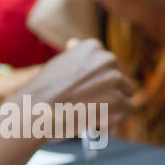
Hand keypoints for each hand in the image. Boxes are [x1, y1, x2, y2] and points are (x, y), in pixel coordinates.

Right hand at [20, 38, 137, 137]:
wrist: (37, 110)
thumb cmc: (43, 91)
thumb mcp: (58, 63)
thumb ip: (74, 55)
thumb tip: (75, 42)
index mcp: (92, 46)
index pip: (108, 64)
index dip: (97, 81)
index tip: (82, 91)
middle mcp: (107, 59)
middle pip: (120, 78)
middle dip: (109, 93)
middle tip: (87, 105)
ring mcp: (115, 79)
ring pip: (126, 95)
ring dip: (112, 106)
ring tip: (90, 114)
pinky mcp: (120, 100)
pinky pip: (127, 111)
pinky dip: (115, 119)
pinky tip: (95, 121)